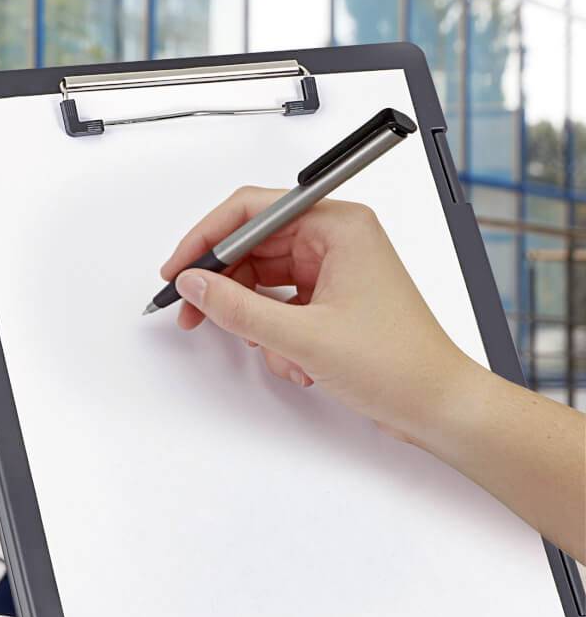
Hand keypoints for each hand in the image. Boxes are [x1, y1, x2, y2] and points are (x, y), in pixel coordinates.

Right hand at [160, 187, 476, 444]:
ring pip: (262, 278)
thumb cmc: (399, 364)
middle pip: (252, 245)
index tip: (180, 267)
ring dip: (254, 317)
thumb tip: (195, 284)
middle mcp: (336, 239)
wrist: (437, 406)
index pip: (252, 210)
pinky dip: (274, 331)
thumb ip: (238, 307)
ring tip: (269, 347)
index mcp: (339, 225)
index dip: (207, 238)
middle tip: (193, 311)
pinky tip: (293, 359)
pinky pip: (279, 302)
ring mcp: (333, 268)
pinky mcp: (330, 297)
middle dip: (224, 284)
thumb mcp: (303, 337)